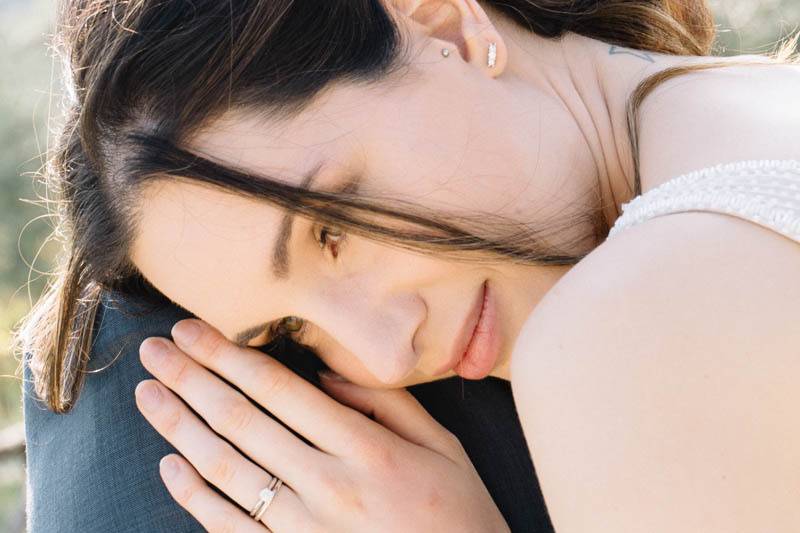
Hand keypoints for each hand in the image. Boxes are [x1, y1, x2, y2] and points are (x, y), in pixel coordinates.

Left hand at [134, 318, 509, 532]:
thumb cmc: (459, 513)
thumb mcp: (443, 447)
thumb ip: (388, 403)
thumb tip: (325, 373)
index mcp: (367, 449)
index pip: (278, 389)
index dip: (228, 355)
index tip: (193, 329)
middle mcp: (329, 486)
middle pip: (242, 421)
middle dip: (191, 379)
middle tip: (154, 349)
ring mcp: (305, 529)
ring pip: (226, 470)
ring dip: (179, 428)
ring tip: (148, 395)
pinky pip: (232, 528)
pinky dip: (194, 498)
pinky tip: (170, 466)